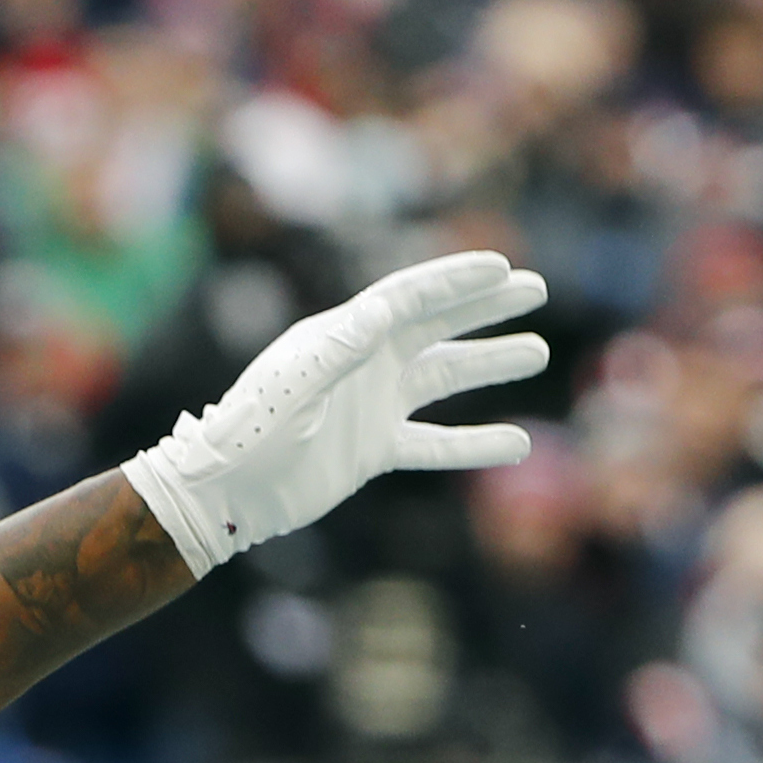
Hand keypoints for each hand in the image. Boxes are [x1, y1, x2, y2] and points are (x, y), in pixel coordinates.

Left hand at [118, 251, 549, 576]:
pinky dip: (474, 444)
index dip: (455, 280)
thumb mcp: (293, 389)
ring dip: (490, 364)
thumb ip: (337, 352)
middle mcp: (363, 363)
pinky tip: (517, 443)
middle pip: (437, 325)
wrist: (226, 494)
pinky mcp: (374, 449)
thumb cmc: (249, 434)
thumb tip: (383, 312)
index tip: (502, 267)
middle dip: (485, 307)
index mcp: (342, 337)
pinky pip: (435, 443)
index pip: (409, 297)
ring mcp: (372, 405)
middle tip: (536, 289)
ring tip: (537, 352)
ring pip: (444, 378)